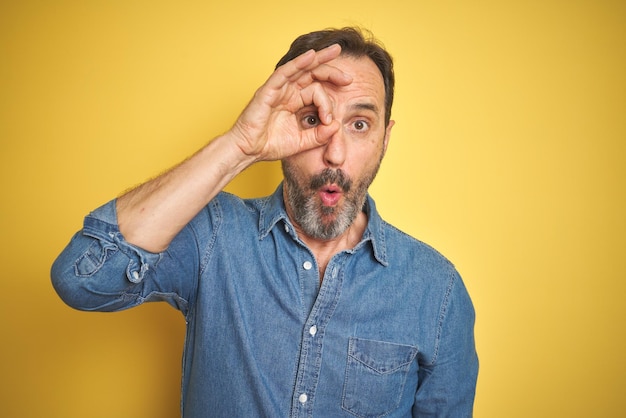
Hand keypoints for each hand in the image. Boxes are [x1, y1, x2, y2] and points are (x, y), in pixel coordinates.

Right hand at [230, 44, 352, 161]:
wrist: (248, 151)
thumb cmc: (270, 145)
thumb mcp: (302, 142)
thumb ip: (320, 135)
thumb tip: (337, 126)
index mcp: (295, 102)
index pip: (317, 91)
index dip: (328, 103)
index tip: (331, 120)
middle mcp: (287, 92)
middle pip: (313, 74)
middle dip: (332, 71)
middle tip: (349, 77)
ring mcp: (278, 89)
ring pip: (301, 68)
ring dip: (319, 59)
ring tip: (336, 51)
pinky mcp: (268, 90)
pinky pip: (284, 73)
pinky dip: (298, 64)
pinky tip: (311, 56)